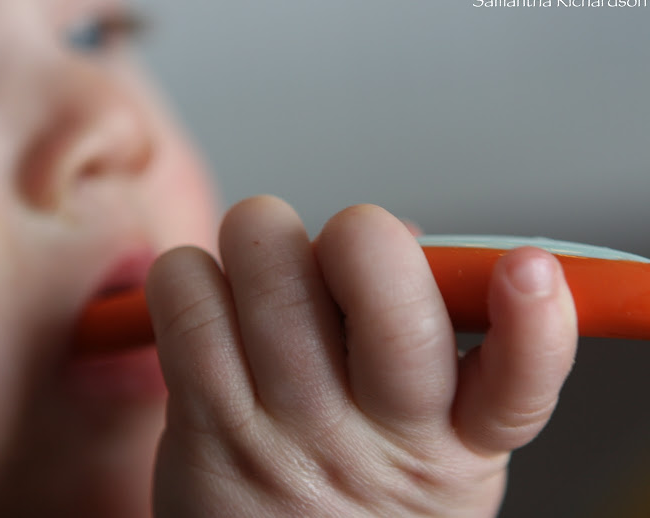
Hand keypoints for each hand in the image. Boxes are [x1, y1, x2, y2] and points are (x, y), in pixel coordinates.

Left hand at [147, 196, 576, 516]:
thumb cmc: (352, 488)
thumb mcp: (430, 440)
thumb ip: (427, 336)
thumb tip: (394, 231)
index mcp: (457, 439)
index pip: (519, 381)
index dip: (532, 320)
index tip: (525, 269)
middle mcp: (378, 436)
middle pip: (384, 302)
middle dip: (358, 236)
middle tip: (342, 248)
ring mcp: (287, 431)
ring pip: (269, 268)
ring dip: (262, 238)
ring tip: (262, 270)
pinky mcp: (206, 421)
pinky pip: (188, 293)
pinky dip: (189, 272)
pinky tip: (205, 299)